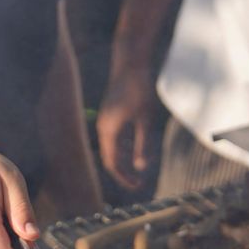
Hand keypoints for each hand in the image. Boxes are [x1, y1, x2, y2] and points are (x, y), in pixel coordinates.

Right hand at [96, 64, 157, 191]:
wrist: (129, 62)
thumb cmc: (139, 87)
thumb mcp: (145, 118)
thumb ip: (142, 144)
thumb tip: (141, 168)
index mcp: (109, 130)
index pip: (112, 163)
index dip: (124, 178)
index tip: (138, 186)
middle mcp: (103, 127)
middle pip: (109, 158)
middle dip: (123, 172)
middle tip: (139, 183)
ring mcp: (104, 120)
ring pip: (111, 148)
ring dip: (122, 161)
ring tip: (138, 171)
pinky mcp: (109, 114)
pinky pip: (113, 138)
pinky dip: (122, 148)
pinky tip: (135, 149)